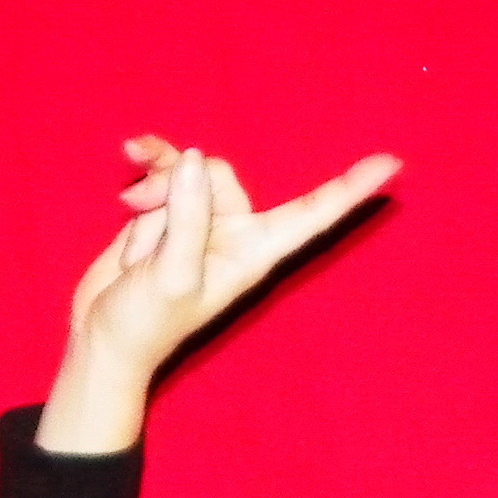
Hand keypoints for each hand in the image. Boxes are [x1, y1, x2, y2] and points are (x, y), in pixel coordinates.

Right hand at [38, 135, 399, 450]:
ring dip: (156, 180)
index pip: (312, 217)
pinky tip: (130, 157)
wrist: (105, 340)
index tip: (392, 166)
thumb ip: (185, 220)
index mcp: (253, 255)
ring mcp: (204, 222)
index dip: (349, 191)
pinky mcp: (172, 211)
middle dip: (176, 183)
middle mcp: (237, 235)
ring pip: (190, 168)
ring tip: (131, 212)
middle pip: (220, 175)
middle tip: (142, 216)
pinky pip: (170, 166)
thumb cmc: (144, 325)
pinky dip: (150, 162)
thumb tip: (192, 160)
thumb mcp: (168, 277)